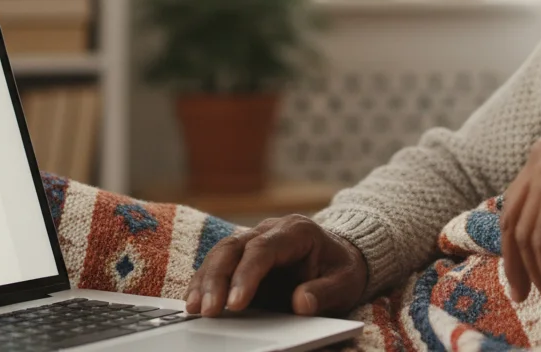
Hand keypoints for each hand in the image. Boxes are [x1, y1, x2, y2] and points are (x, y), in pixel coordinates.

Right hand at [185, 215, 367, 317]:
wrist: (340, 256)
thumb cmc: (342, 269)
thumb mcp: (345, 283)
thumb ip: (325, 293)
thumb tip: (301, 303)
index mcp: (297, 231)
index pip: (264, 249)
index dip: (246, 275)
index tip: (235, 304)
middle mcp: (270, 229)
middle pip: (234, 247)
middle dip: (217, 279)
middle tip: (207, 311)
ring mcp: (254, 239)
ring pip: (220, 253)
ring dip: (204, 281)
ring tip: (194, 309)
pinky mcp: (243, 255)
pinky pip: (218, 264)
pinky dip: (204, 282)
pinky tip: (194, 302)